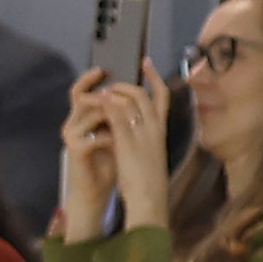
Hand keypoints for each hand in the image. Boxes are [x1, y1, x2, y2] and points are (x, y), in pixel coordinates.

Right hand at [58, 72, 130, 225]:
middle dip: (103, 94)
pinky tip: (118, 143)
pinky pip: (94, 136)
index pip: (80, 90)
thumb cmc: (107, 162)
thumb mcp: (116, 135)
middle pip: (81, 96)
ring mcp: (72, 136)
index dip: (90, 77)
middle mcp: (74, 123)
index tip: (104, 68)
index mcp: (83, 118)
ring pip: (89, 113)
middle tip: (116, 93)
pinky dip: (110, 138)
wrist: (94, 190)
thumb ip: (118, 116)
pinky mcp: (75, 150)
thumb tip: (132, 94)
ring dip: (109, 115)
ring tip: (122, 123)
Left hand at [104, 64, 178, 230]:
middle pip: (143, 94)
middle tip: (112, 83)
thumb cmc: (148, 180)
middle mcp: (154, 129)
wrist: (149, 199)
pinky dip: (109, 104)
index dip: (154, 77)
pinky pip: (119, 115)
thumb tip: (137, 126)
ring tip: (102, 92)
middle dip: (126, 84)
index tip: (145, 63)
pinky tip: (100, 98)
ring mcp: (142, 134)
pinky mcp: (128, 142)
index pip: (162, 97)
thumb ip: (146, 137)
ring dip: (114, 92)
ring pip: (130, 101)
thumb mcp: (150, 153)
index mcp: (161, 131)